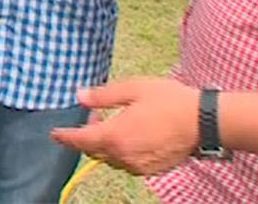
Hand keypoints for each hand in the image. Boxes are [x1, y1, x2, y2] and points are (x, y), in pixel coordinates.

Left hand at [50, 77, 199, 175]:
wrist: (203, 122)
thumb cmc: (169, 101)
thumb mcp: (133, 89)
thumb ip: (103, 96)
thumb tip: (80, 96)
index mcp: (115, 136)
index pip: (80, 140)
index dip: (65, 137)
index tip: (54, 134)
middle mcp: (124, 156)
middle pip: (94, 151)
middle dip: (88, 136)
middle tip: (95, 116)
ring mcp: (138, 166)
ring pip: (111, 158)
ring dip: (106, 144)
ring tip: (116, 123)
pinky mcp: (151, 170)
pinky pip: (127, 163)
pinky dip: (122, 151)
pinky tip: (132, 135)